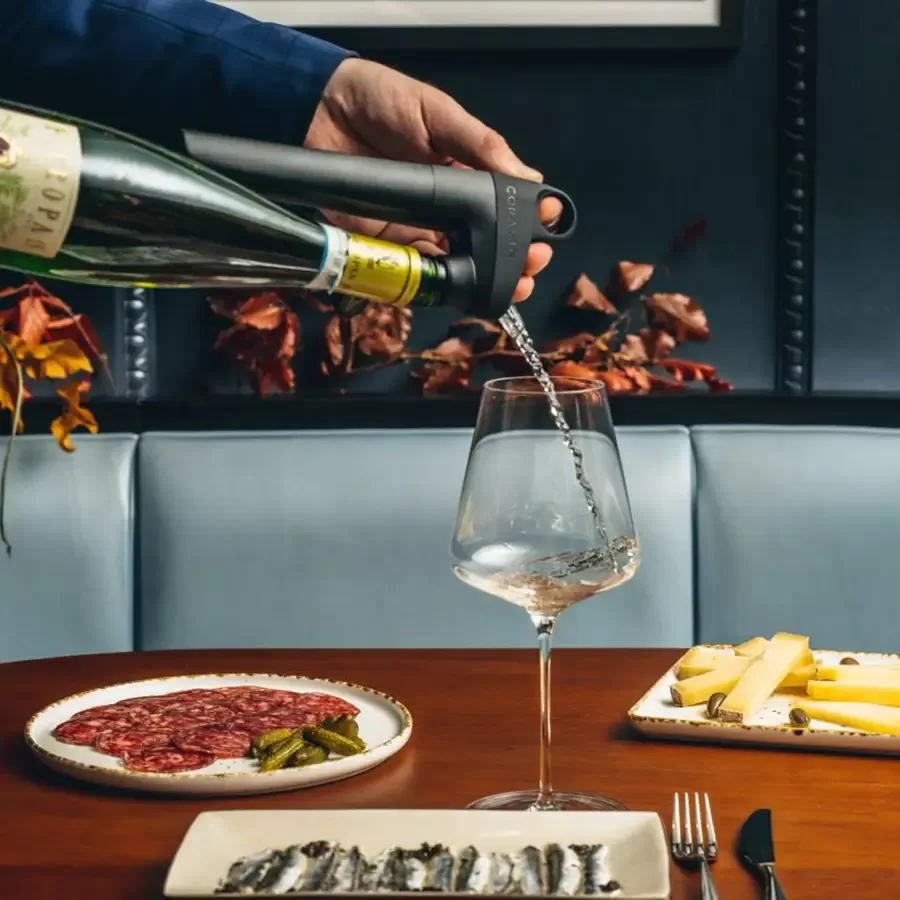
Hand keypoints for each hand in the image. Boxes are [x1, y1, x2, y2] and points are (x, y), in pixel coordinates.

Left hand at [305, 58, 560, 302]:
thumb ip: (480, 145)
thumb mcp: (438, 114)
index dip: (526, 223)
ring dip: (484, 278)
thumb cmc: (380, 99)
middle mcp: (444, 206)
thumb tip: (529, 178)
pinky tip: (461, 285)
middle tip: (532, 266)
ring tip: (510, 285)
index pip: (503, 207)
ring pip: (457, 264)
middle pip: (485, 244)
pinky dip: (438, 283)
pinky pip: (415, 273)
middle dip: (514, 259)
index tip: (546, 232)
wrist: (318, 109)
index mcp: (463, 173)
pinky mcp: (385, 246)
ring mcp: (415, 228)